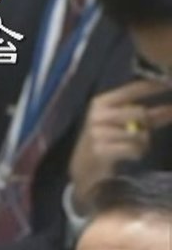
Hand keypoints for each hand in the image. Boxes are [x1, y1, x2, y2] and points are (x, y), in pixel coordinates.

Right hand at [68, 79, 171, 212]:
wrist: (86, 165)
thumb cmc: (108, 139)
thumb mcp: (124, 123)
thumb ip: (149, 115)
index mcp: (101, 102)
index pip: (133, 89)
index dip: (155, 86)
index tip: (170, 84)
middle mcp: (98, 115)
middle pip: (140, 112)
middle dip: (148, 122)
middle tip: (145, 129)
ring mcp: (97, 133)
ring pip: (139, 133)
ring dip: (143, 141)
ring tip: (134, 145)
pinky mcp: (101, 150)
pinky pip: (134, 148)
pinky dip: (138, 152)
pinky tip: (130, 154)